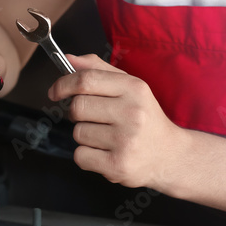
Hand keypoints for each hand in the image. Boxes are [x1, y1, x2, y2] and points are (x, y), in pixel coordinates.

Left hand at [48, 53, 182, 189]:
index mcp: (134, 89)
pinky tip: (106, 153)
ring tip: (107, 137)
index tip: (55, 91)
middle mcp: (132, 113)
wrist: (170, 156)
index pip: (86, 80)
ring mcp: (126, 141)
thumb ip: (98, 70)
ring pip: (78, 133)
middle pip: (77, 107)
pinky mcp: (118, 166)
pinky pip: (80, 156)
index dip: (63, 84)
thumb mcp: (129, 87)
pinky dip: (87, 156)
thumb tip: (68, 59)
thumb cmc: (144, 118)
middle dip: (77, 113)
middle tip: (93, 118)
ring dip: (85, 135)